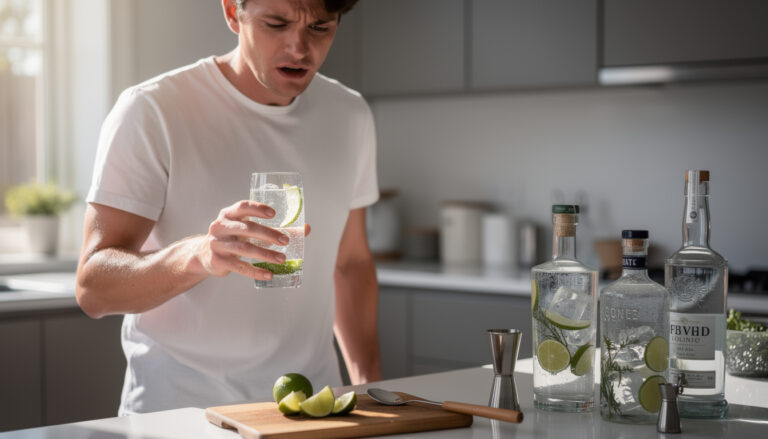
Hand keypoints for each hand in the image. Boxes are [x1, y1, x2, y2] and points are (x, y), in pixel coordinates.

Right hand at [193, 200, 309, 279]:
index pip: (243, 207)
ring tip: (282, 259)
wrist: (203, 254)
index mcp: (229, 214)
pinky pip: (239, 267)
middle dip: (268, 235)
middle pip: (247, 229)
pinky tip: (269, 273)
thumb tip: (305, 229)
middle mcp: (221, 227)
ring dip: (265, 254)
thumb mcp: (247, 228)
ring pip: (244, 249)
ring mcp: (218, 244)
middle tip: (285, 241)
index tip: (274, 214)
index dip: (258, 209)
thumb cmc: (233, 237)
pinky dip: (255, 271)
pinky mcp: (218, 261)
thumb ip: (275, 228)